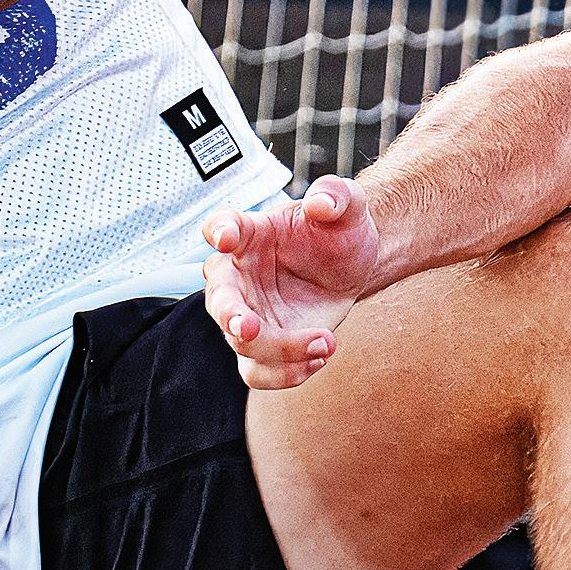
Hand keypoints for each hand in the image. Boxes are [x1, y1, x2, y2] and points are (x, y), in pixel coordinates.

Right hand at [200, 175, 382, 389]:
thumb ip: (335, 195)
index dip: (219, 231)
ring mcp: (249, 314)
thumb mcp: (346, 205)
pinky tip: (321, 357)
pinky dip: (287, 374)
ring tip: (325, 342)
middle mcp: (239, 276)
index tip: (225, 237)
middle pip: (219, 298)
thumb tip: (321, 202)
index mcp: (250, 234)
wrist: (351, 265)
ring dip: (277, 351)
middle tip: (249, 327)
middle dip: (229, 315)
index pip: (223, 226)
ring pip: (241, 343)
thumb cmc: (337, 230)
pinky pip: (259, 372)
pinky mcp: (266, 345)